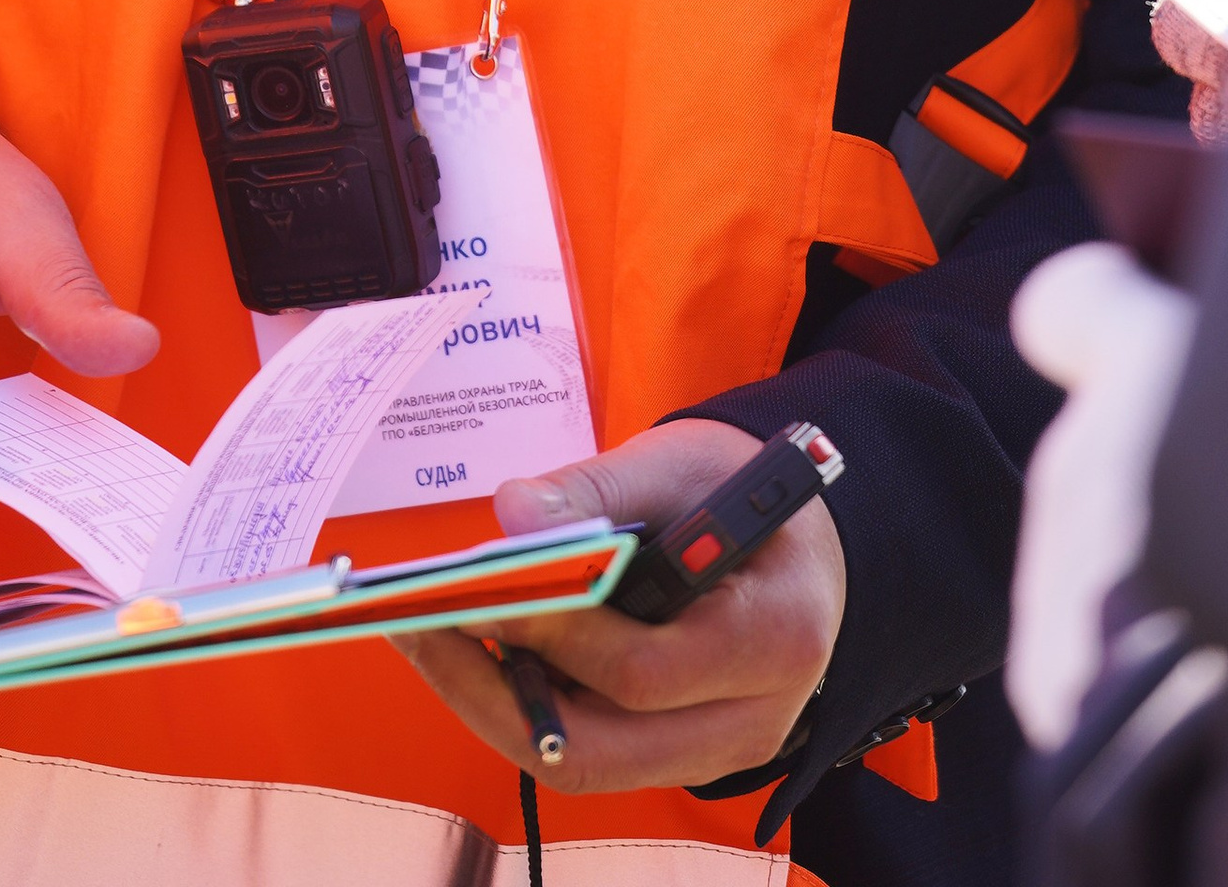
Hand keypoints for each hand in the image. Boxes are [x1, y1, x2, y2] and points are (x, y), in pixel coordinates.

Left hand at [394, 419, 844, 796]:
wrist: (804, 540)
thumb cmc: (751, 495)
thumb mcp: (687, 464)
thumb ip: (600, 488)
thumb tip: (510, 514)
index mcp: (773, 636)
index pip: (644, 671)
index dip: (554, 636)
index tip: (478, 589)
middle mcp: (751, 719)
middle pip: (599, 749)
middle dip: (495, 692)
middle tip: (422, 626)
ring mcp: (714, 751)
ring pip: (584, 763)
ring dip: (496, 705)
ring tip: (433, 636)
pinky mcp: (678, 756)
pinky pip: (590, 751)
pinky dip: (526, 706)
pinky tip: (481, 649)